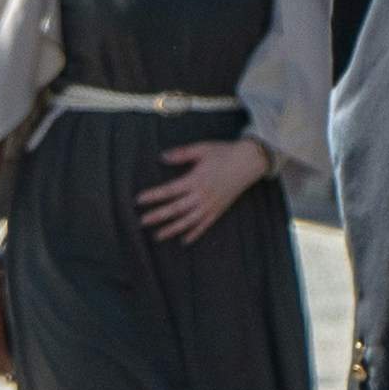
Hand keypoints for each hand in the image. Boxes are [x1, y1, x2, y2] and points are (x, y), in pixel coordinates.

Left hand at [136, 135, 271, 243]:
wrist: (249, 161)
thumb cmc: (224, 152)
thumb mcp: (201, 149)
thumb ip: (181, 154)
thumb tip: (162, 157)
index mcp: (195, 180)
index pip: (169, 190)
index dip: (153, 196)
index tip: (139, 200)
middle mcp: (202, 196)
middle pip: (176, 209)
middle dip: (158, 216)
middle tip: (142, 221)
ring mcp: (211, 205)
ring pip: (188, 221)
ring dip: (172, 229)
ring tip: (158, 236)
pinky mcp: (219, 210)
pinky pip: (205, 225)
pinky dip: (194, 233)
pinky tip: (184, 240)